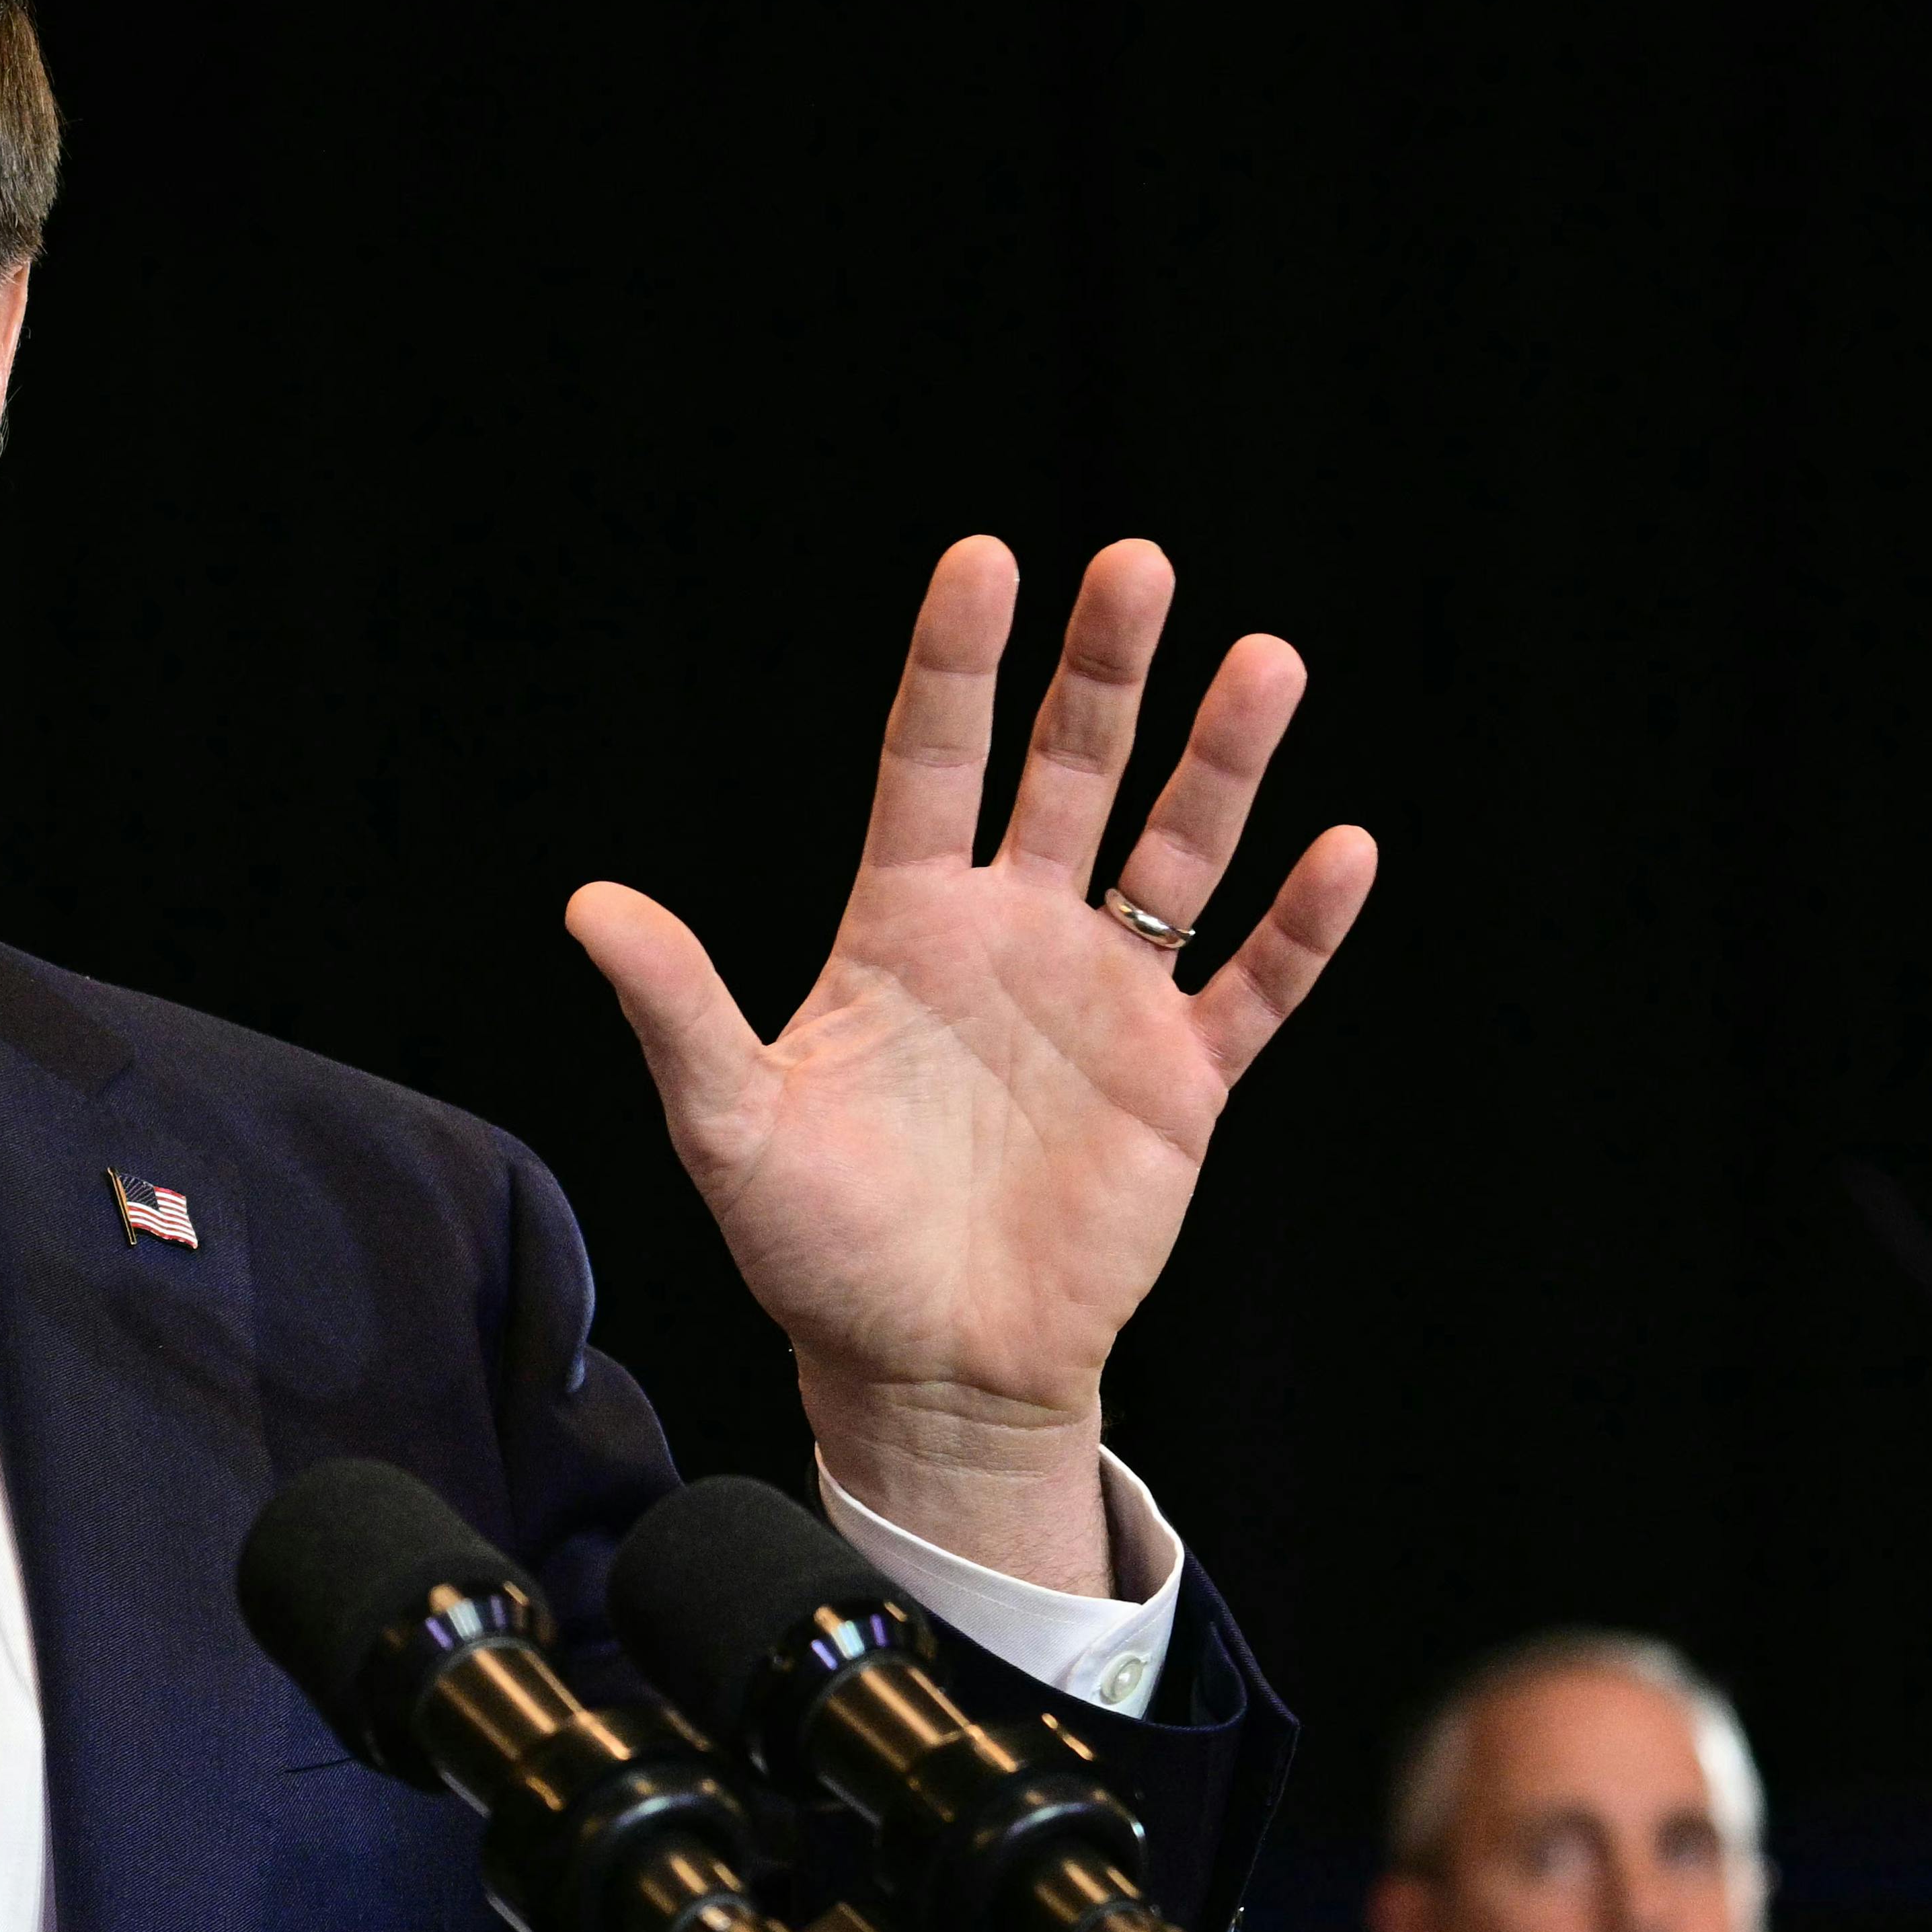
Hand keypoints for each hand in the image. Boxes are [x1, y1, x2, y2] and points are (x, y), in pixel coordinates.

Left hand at [566, 537, 1372, 1592]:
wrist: (922, 1369)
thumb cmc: (816, 1248)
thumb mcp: (730, 1129)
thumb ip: (678, 1012)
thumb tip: (589, 907)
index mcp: (905, 925)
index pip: (931, 762)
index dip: (957, 666)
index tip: (984, 562)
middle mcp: (1013, 936)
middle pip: (1070, 772)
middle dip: (1105, 672)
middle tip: (1136, 566)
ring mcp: (1105, 1001)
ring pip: (1178, 855)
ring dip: (1221, 764)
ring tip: (1264, 662)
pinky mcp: (1179, 1082)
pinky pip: (1252, 986)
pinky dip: (1299, 927)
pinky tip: (1342, 850)